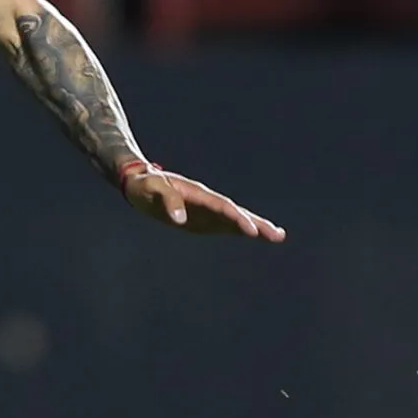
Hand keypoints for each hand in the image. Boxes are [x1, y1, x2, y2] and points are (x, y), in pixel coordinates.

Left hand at [125, 168, 285, 240]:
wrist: (140, 181)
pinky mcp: (202, 218)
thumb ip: (167, 200)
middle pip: (235, 212)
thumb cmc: (145, 184)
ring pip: (235, 218)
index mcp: (197, 193)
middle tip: (276, 236)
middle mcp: (206, 201)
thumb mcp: (151, 188)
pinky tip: (257, 236)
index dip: (236, 219)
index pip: (221, 207)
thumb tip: (179, 220)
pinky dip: (241, 229)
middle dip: (255, 224)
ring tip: (278, 236)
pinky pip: (225, 224)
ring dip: (255, 226)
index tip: (251, 231)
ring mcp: (206, 210)